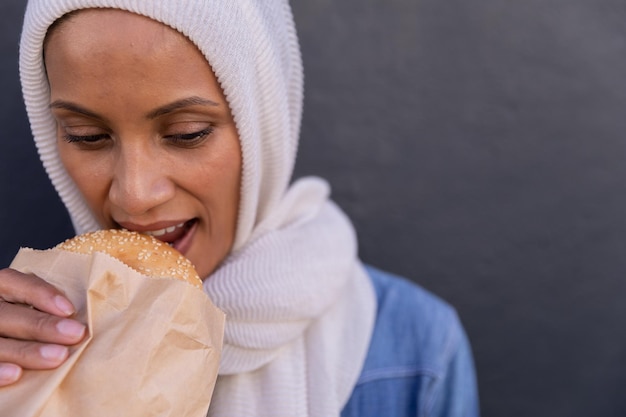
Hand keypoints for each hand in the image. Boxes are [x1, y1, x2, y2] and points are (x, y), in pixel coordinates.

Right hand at [0, 268, 85, 386]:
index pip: (12, 282)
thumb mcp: (23, 306)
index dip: (40, 293)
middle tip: (75, 334)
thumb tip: (76, 318)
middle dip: (41, 325)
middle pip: (6, 315)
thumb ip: (40, 306)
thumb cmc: (20, 322)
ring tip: (58, 357)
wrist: (2, 342)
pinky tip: (17, 375)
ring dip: (26, 351)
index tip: (69, 309)